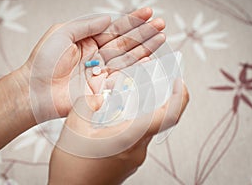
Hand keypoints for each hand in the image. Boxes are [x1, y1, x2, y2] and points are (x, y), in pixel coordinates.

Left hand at [18, 7, 164, 121]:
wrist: (35, 91)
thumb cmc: (43, 61)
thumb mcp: (62, 33)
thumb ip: (86, 25)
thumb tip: (109, 19)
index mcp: (87, 40)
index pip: (114, 28)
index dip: (132, 20)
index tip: (148, 13)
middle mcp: (96, 55)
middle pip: (124, 42)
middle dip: (143, 33)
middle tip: (161, 25)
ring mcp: (101, 72)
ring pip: (127, 58)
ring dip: (144, 48)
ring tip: (161, 38)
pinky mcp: (102, 88)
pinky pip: (122, 76)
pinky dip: (137, 68)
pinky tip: (149, 59)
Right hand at [48, 80, 188, 184]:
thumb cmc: (71, 167)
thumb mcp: (73, 127)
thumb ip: (87, 104)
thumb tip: (98, 97)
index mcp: (128, 138)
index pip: (167, 117)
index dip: (179, 98)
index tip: (179, 83)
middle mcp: (137, 150)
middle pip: (157, 121)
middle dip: (155, 101)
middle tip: (146, 86)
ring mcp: (134, 159)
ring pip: (145, 130)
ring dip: (138, 114)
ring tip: (119, 104)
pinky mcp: (128, 163)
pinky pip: (136, 139)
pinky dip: (130, 126)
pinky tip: (111, 123)